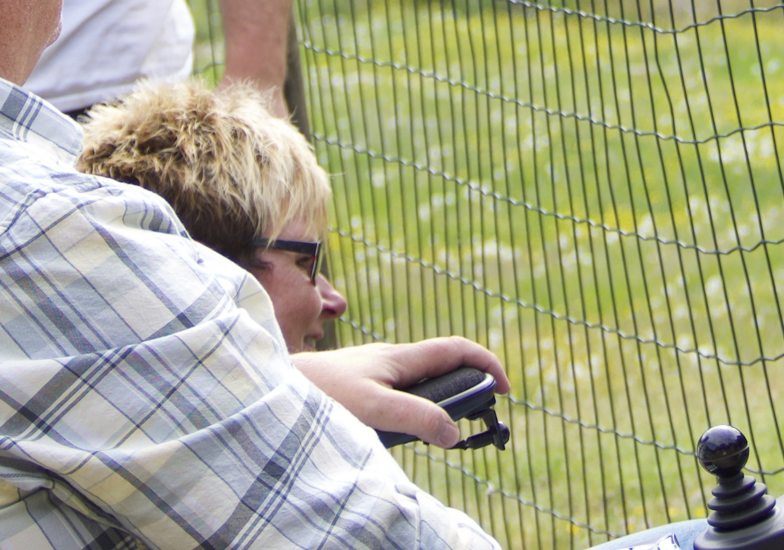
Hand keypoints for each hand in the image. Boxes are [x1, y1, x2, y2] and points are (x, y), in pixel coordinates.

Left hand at [292, 338, 507, 447]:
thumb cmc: (322, 392)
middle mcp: (390, 361)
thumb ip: (416, 417)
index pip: (456, 349)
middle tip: (477, 419)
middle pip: (442, 367)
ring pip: (419, 384)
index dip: (487, 363)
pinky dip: (415, 411)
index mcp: (400, 358)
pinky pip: (399, 396)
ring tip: (442, 433)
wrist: (278, 387)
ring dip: (439, 402)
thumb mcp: (374, 408)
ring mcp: (374, 373)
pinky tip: (402, 434)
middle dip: (466, 387)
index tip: (506, 389)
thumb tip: (453, 433)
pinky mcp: (360, 388)